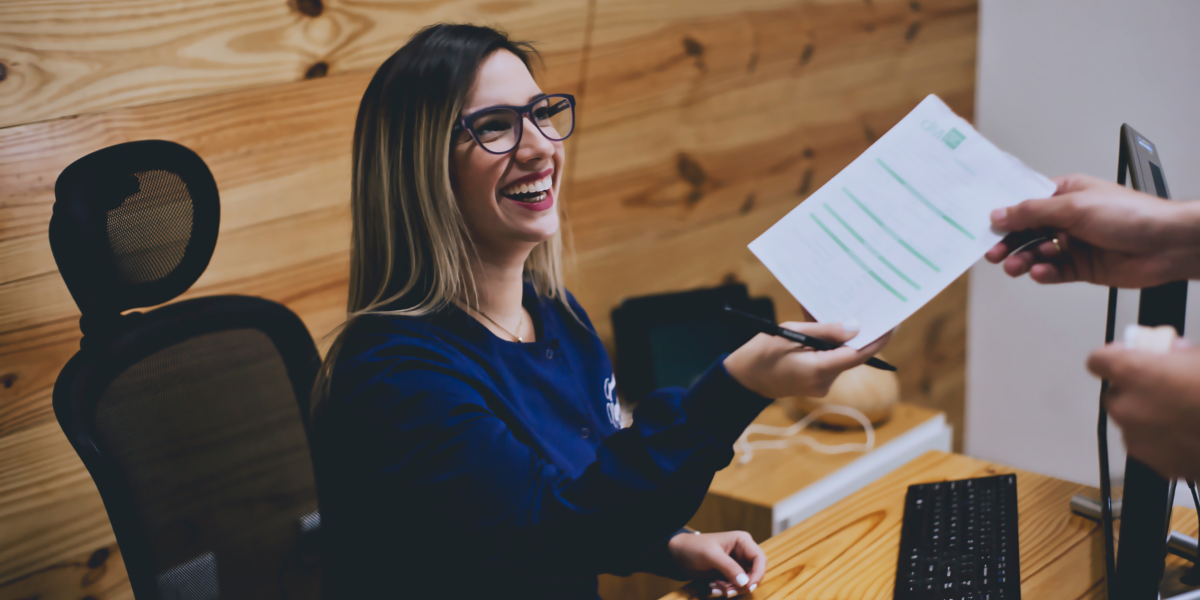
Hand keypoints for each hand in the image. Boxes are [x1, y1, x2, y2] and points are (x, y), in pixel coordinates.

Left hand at [667, 531, 765, 596]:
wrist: (678, 554)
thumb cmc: (694, 548)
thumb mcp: (711, 556)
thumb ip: (729, 568)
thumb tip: (746, 583)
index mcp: (742, 541)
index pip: (760, 559)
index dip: (757, 574)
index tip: (748, 587)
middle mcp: (743, 552)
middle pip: (754, 574)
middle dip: (741, 585)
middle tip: (727, 591)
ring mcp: (737, 564)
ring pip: (744, 583)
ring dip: (731, 589)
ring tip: (713, 588)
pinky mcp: (730, 574)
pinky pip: (735, 586)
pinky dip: (726, 590)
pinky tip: (712, 588)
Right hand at [723, 321, 891, 398]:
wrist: (743, 380)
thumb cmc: (761, 354)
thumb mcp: (790, 333)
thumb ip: (824, 330)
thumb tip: (856, 327)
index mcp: (819, 370)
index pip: (859, 354)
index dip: (879, 338)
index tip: (893, 322)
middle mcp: (825, 381)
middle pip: (852, 354)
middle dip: (858, 332)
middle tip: (868, 306)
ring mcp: (822, 384)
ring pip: (841, 355)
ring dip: (839, 336)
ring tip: (834, 312)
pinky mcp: (817, 381)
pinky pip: (830, 359)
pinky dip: (828, 343)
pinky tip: (819, 326)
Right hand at [985, 173, 1199, 287]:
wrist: (1168, 245)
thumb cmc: (1133, 215)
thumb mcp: (1074, 207)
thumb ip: (1032, 212)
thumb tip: (1000, 214)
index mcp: (1067, 193)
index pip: (1026, 202)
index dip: (1005, 215)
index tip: (986, 227)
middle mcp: (1069, 217)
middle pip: (1028, 230)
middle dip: (1010, 242)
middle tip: (995, 253)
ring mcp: (1075, 242)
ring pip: (1038, 252)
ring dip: (1025, 259)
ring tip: (1016, 266)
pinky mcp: (1083, 266)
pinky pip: (1055, 271)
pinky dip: (1044, 273)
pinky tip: (1041, 272)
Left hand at [1087, 339, 1199, 479]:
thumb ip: (1178, 354)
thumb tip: (1172, 351)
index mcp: (1134, 372)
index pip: (1099, 360)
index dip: (1113, 357)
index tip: (1124, 357)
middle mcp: (1126, 405)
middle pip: (1114, 393)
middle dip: (1134, 389)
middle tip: (1161, 387)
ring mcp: (1136, 436)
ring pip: (1130, 420)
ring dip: (1146, 415)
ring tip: (1180, 413)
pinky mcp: (1151, 461)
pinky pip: (1147, 443)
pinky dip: (1159, 438)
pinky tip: (1185, 433)